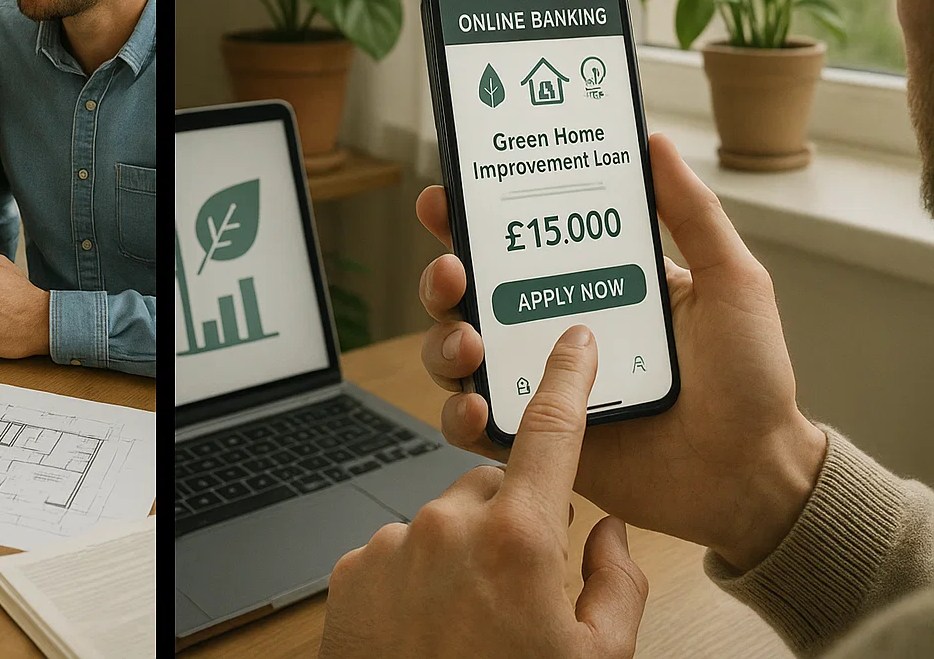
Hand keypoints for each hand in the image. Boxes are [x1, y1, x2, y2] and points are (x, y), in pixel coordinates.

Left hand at [320, 326, 647, 658]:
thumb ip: (617, 585)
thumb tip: (605, 534)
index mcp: (518, 541)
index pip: (551, 434)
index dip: (567, 379)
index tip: (574, 340)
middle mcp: (447, 527)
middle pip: (491, 491)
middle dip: (511, 523)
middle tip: (520, 592)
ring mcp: (393, 546)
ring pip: (441, 526)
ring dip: (460, 558)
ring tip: (470, 627)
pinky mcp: (353, 570)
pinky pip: (398, 554)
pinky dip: (416, 580)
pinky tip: (429, 630)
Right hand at [415, 133, 826, 569]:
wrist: (755, 475)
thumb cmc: (751, 379)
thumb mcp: (731, 281)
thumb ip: (691, 213)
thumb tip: (655, 142)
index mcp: (590, 283)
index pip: (514, 241)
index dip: (468, 218)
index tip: (445, 198)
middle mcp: (552, 329)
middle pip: (468, 294)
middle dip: (441, 277)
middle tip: (452, 272)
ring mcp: (538, 384)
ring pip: (457, 354)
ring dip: (444, 340)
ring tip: (470, 343)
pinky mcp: (534, 438)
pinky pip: (472, 424)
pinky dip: (458, 412)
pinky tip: (476, 404)